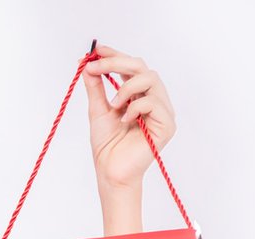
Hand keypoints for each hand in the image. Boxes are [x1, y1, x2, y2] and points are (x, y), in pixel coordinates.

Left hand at [84, 45, 176, 190]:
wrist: (110, 172)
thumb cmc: (107, 146)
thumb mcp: (98, 111)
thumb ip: (96, 89)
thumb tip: (88, 67)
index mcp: (138, 96)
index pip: (131, 68)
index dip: (116, 56)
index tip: (97, 50)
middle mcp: (153, 99)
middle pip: (143, 68)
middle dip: (117, 63)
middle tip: (96, 66)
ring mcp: (162, 111)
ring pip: (151, 80)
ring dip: (127, 87)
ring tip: (113, 104)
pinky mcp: (166, 124)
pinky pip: (154, 102)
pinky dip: (135, 106)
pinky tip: (125, 119)